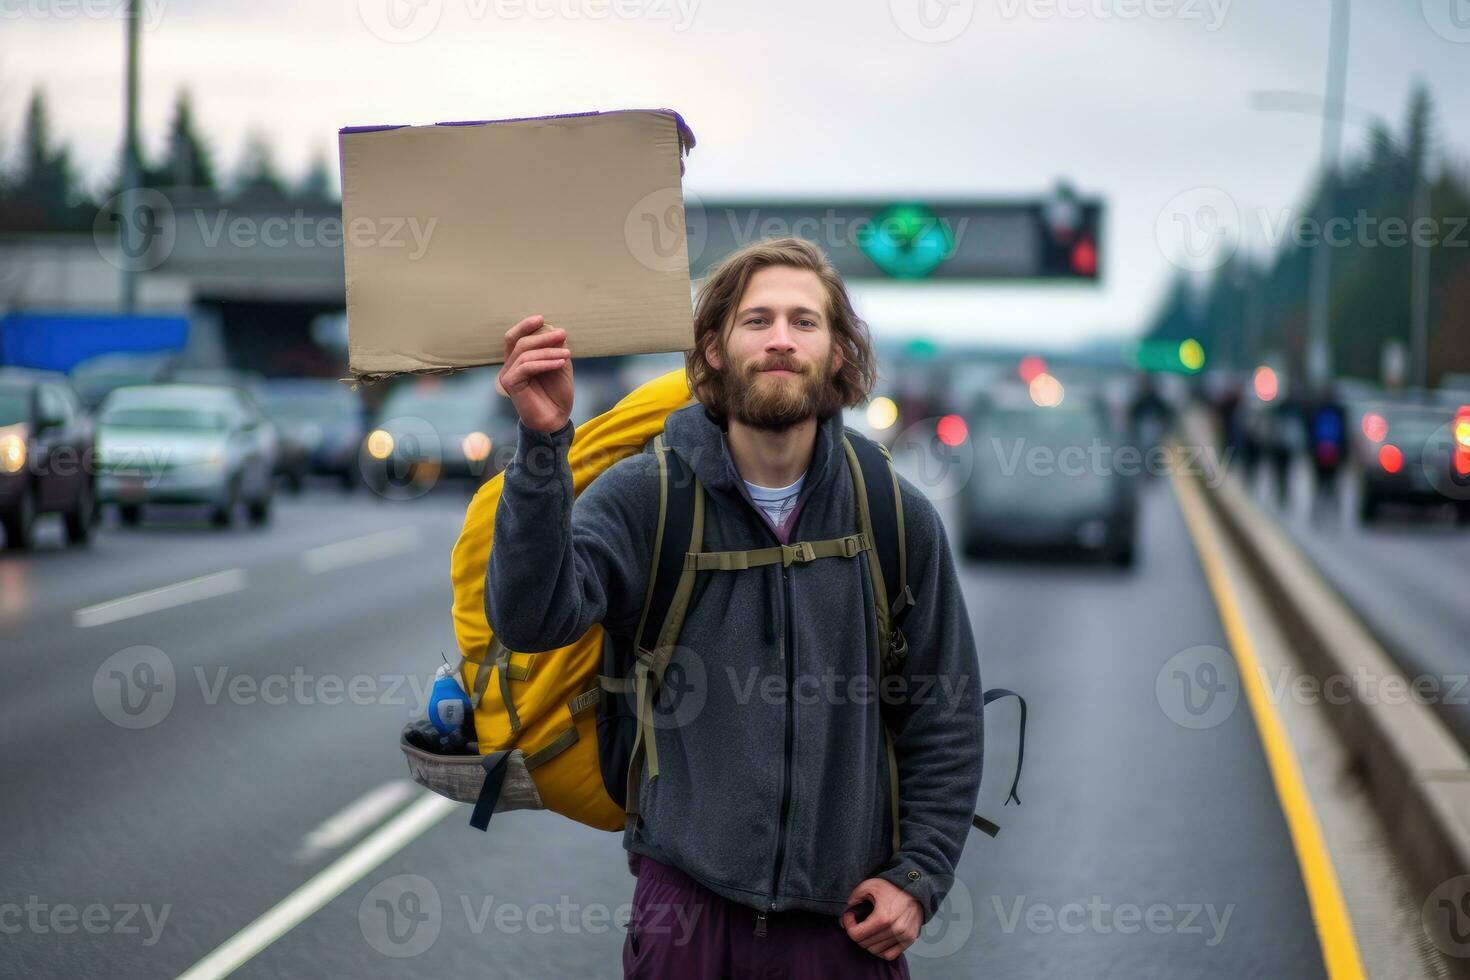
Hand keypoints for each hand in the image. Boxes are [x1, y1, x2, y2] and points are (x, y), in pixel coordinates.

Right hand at [497, 314, 571, 433]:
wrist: (555, 419)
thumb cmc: (557, 394)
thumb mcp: (559, 366)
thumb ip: (555, 349)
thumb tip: (554, 330)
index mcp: (518, 361)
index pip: (515, 338)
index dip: (525, 326)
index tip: (542, 318)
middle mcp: (509, 367)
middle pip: (520, 342)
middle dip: (543, 336)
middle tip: (563, 334)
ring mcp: (507, 375)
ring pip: (525, 353)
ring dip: (549, 351)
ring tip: (567, 354)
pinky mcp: (510, 384)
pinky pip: (527, 366)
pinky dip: (545, 362)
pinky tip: (560, 363)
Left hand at [840, 877, 921, 960]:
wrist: (916, 888)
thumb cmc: (891, 886)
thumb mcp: (869, 885)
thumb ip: (854, 897)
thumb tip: (847, 911)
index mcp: (883, 917)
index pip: (856, 934)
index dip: (848, 925)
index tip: (850, 915)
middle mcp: (894, 930)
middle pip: (864, 944)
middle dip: (857, 932)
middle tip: (858, 921)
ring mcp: (903, 937)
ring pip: (875, 951)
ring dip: (868, 942)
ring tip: (868, 929)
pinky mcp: (909, 940)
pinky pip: (889, 955)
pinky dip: (881, 951)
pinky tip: (878, 939)